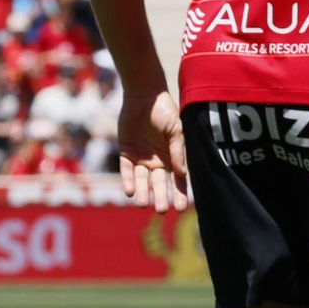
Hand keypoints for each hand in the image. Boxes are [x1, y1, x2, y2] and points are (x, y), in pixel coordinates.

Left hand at [117, 91, 188, 213]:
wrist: (144, 97)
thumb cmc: (165, 111)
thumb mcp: (176, 130)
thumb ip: (178, 151)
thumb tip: (182, 173)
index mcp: (173, 156)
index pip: (178, 179)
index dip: (181, 193)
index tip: (182, 208)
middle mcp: (158, 161)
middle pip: (160, 183)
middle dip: (161, 197)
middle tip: (161, 210)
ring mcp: (141, 158)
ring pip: (142, 180)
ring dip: (143, 192)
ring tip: (143, 203)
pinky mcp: (126, 154)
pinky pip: (126, 171)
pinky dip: (128, 181)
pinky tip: (130, 191)